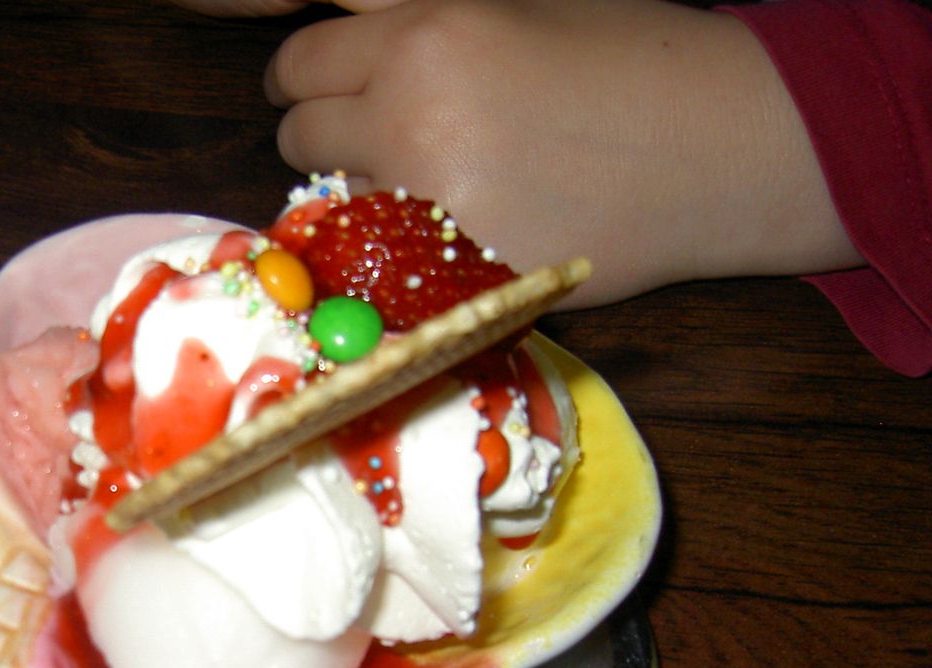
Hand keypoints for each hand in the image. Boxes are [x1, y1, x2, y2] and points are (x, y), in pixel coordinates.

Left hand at [262, 0, 858, 304]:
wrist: (729, 142)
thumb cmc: (635, 57)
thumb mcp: (512, 8)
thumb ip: (414, 32)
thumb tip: (345, 55)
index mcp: (422, 38)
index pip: (299, 69)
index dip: (307, 81)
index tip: (322, 92)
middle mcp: (410, 122)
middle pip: (302, 141)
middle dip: (331, 139)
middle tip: (384, 141)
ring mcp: (432, 210)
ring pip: (342, 211)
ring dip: (368, 201)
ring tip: (444, 185)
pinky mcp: (463, 278)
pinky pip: (389, 271)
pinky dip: (407, 256)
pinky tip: (470, 228)